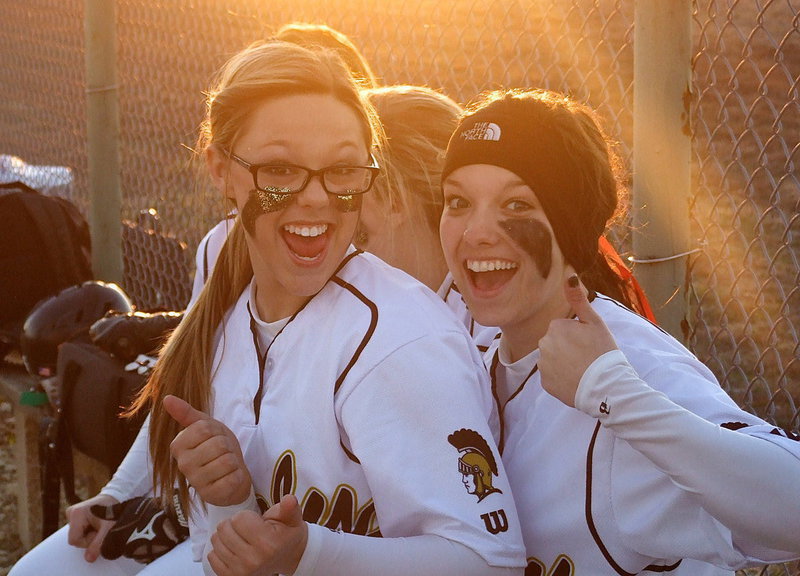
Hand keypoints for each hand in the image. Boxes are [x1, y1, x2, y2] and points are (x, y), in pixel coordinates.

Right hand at [66, 493, 119, 562]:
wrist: (117, 497)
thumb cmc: (113, 509)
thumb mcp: (109, 528)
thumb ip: (99, 543)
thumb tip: (89, 558)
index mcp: (77, 513)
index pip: (74, 540)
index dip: (87, 541)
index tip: (98, 533)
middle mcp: (72, 513)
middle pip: (75, 538)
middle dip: (89, 537)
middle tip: (101, 528)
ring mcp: (73, 514)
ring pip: (78, 535)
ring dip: (90, 533)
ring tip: (100, 524)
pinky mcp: (76, 516)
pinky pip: (79, 530)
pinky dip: (89, 530)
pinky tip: (96, 523)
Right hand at [163, 395, 251, 506]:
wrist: (232, 473)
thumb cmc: (217, 448)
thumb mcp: (206, 427)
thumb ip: (187, 413)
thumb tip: (167, 398)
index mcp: (178, 445)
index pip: (204, 428)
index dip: (217, 431)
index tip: (214, 438)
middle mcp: (183, 465)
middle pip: (218, 444)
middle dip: (227, 446)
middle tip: (223, 453)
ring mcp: (196, 482)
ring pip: (227, 461)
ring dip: (233, 461)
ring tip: (227, 465)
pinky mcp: (211, 495)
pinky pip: (233, 478)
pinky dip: (238, 475)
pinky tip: (230, 478)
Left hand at [207, 494, 307, 575]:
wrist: (288, 558)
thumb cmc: (286, 536)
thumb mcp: (293, 519)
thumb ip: (289, 508)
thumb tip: (289, 499)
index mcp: (268, 543)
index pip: (238, 518)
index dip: (246, 516)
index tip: (256, 522)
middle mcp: (253, 560)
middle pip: (224, 528)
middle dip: (234, 524)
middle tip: (247, 530)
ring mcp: (240, 571)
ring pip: (216, 541)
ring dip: (226, 536)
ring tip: (241, 538)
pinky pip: (212, 556)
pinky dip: (220, 550)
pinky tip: (233, 549)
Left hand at [539, 275, 617, 406]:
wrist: (606, 386)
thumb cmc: (603, 352)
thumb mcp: (594, 322)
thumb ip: (579, 299)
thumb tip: (569, 276)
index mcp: (555, 327)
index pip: (563, 328)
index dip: (577, 335)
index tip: (588, 344)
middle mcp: (543, 344)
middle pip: (555, 343)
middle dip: (567, 348)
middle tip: (586, 356)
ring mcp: (543, 365)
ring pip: (552, 360)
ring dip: (563, 363)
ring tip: (582, 369)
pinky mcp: (545, 383)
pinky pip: (551, 377)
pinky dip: (561, 379)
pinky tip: (575, 380)